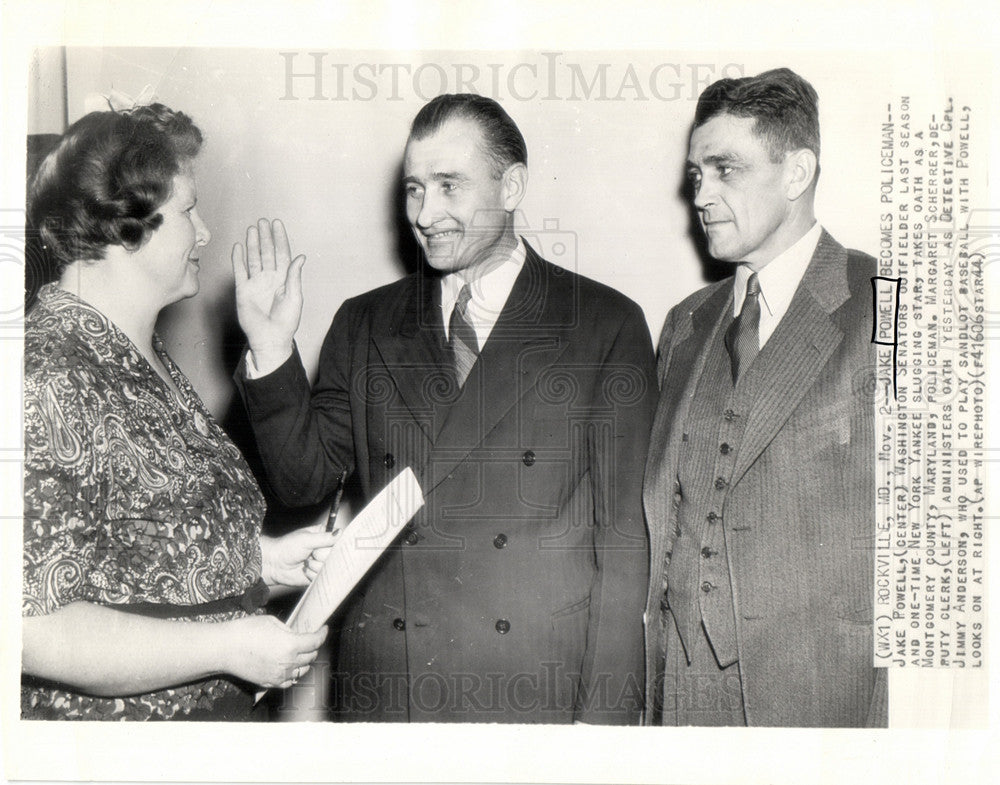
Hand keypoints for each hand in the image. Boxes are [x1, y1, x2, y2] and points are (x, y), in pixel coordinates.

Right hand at [222, 615, 327, 688]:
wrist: (224, 648)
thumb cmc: (245, 631)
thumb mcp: (271, 622)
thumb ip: (288, 630)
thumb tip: (296, 635)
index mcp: (290, 645)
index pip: (315, 642)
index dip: (322, 634)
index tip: (323, 629)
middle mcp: (287, 663)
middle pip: (311, 657)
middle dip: (313, 646)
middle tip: (309, 639)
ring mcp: (279, 675)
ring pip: (302, 671)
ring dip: (304, 661)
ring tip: (300, 652)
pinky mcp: (269, 682)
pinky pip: (289, 681)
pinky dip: (293, 674)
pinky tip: (289, 666)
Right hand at [232, 218, 304, 374]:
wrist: (271, 338)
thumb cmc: (286, 322)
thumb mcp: (295, 297)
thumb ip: (294, 276)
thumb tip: (300, 256)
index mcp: (284, 279)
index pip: (282, 254)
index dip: (280, 239)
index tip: (277, 224)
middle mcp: (270, 278)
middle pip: (267, 253)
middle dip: (265, 237)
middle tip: (263, 221)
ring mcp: (256, 283)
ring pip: (253, 258)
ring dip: (252, 244)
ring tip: (252, 228)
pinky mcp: (243, 291)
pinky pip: (240, 271)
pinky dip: (238, 259)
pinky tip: (239, 247)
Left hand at [261, 525, 338, 587]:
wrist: (274, 564)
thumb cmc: (287, 547)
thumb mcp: (306, 539)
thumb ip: (325, 537)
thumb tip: (341, 532)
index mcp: (323, 535)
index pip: (340, 538)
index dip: (338, 543)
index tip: (331, 545)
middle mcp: (325, 549)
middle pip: (336, 554)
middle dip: (322, 555)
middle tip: (311, 553)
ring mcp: (322, 562)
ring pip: (329, 566)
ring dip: (315, 565)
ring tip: (305, 562)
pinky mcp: (317, 575)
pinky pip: (321, 576)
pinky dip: (311, 574)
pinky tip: (304, 570)